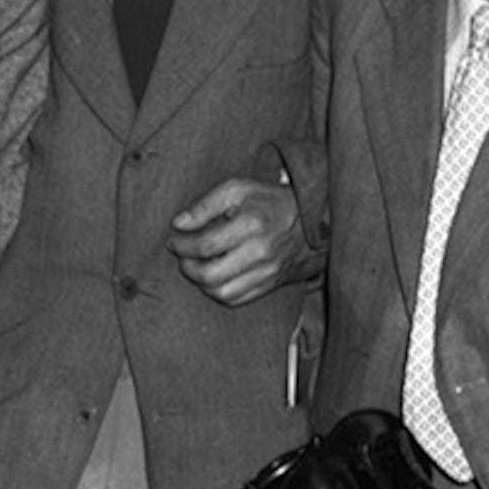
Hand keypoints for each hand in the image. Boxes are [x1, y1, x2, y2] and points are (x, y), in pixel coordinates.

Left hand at [166, 175, 299, 304]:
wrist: (314, 221)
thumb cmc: (271, 202)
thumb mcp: (238, 190)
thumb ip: (205, 205)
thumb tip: (178, 224)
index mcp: (251, 225)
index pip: (205, 245)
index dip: (182, 245)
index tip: (173, 240)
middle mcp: (260, 253)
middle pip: (210, 274)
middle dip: (187, 267)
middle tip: (182, 256)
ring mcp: (267, 273)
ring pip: (222, 292)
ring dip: (200, 282)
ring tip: (196, 266)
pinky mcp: (271, 285)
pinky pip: (237, 299)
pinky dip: (218, 292)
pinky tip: (214, 276)